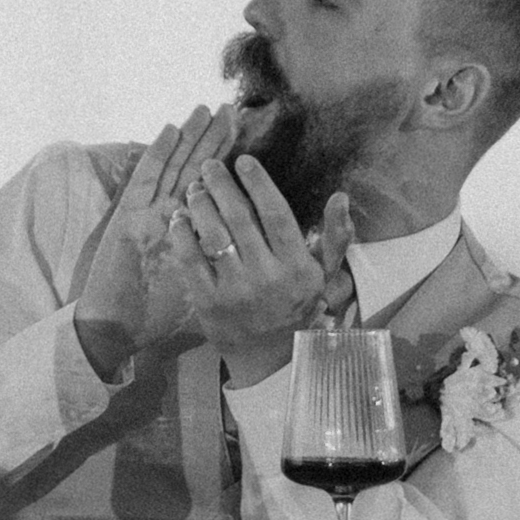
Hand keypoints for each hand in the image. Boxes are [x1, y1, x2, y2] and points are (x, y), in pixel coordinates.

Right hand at [71, 109, 230, 376]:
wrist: (115, 327)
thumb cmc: (157, 315)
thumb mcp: (201, 289)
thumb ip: (219, 269)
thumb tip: (259, 260)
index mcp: (184, 230)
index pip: (209, 188)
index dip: (224, 161)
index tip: (243, 137)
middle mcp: (164, 215)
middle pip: (191, 169)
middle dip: (211, 141)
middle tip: (229, 109)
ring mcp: (145, 213)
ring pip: (171, 167)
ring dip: (188, 138)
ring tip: (204, 109)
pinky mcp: (127, 218)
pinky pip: (145, 180)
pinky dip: (157, 154)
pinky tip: (170, 130)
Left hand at [180, 157, 351, 383]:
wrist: (270, 358)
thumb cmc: (298, 307)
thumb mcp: (324, 275)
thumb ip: (334, 236)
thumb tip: (340, 196)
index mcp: (297, 266)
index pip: (275, 214)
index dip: (258, 183)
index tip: (243, 161)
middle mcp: (267, 276)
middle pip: (238, 217)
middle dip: (220, 185)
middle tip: (209, 166)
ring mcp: (236, 290)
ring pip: (212, 234)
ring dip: (199, 204)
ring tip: (194, 187)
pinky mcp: (208, 302)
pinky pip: (190, 258)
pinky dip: (182, 233)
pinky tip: (179, 216)